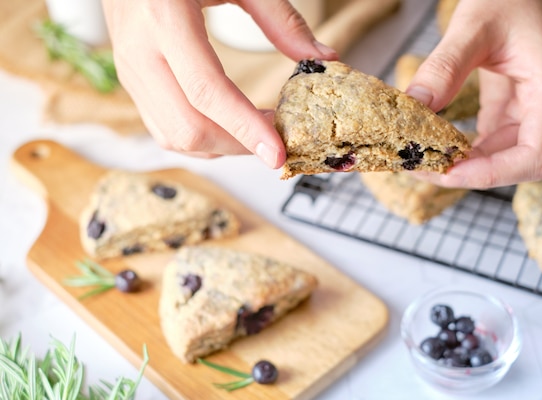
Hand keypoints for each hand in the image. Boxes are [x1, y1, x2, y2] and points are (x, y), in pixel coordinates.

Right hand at [101, 0, 336, 167]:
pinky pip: (163, 129)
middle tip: (275, 142)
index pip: (207, 91)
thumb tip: (323, 57)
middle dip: (237, 145)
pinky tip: (228, 127)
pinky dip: (200, 139)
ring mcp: (130, 70)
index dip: (245, 128)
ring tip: (255, 132)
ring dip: (220, 146)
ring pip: (174, 136)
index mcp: (164, 17)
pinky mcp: (131, 81)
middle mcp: (140, 50)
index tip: (277, 153)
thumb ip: (281, 19)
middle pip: (189, 127)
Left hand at [406, 0, 541, 188]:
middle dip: (468, 173)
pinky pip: (487, 142)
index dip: (492, 174)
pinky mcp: (509, 109)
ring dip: (462, 165)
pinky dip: (461, 149)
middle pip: (514, 164)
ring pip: (499, 158)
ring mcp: (528, 111)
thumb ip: (445, 66)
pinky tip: (433, 145)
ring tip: (421, 160)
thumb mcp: (473, 26)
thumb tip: (415, 106)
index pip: (533, 156)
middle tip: (421, 168)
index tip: (448, 172)